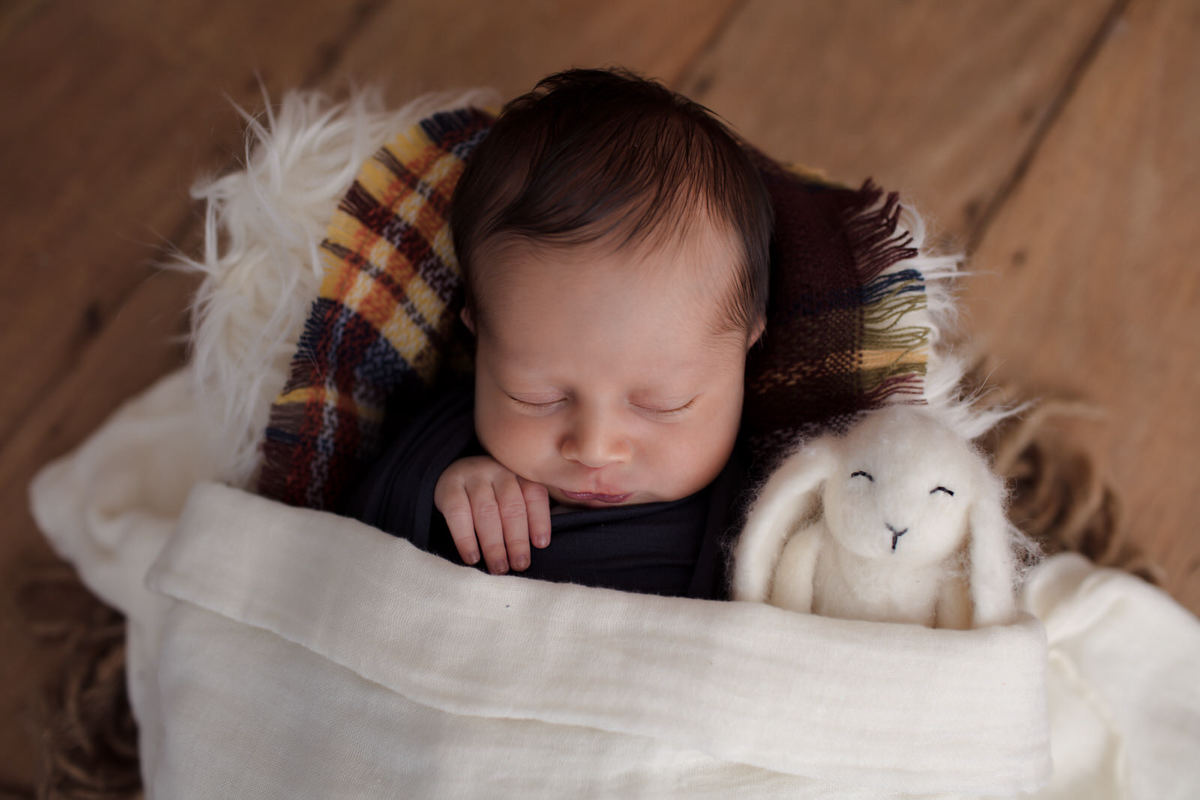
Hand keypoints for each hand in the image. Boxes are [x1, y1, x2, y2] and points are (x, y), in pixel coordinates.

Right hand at [433, 456, 551, 573]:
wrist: (453, 476)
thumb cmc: (492, 494)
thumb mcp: (513, 493)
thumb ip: (529, 511)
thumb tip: (541, 544)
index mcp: (519, 473)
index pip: (534, 494)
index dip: (539, 520)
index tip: (541, 545)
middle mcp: (498, 471)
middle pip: (511, 506)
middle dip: (517, 539)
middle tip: (519, 564)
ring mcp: (473, 477)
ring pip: (486, 512)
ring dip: (494, 544)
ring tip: (498, 567)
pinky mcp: (449, 488)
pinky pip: (458, 515)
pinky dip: (466, 539)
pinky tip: (472, 557)